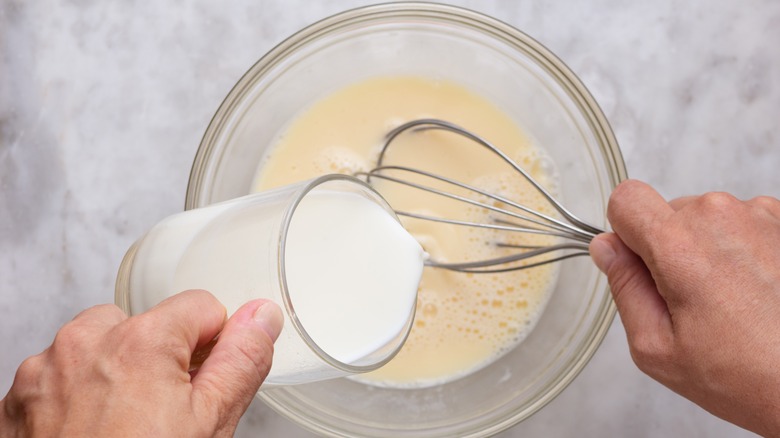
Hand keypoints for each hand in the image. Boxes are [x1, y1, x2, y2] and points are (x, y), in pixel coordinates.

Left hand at [0, 289, 282, 436]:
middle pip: (146, 325)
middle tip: (166, 413)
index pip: (201, 307)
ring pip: (100, 347)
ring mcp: (45, 371)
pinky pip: (62, 376)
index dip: (213, 347)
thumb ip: (242, 360)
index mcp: (140, 340)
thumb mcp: (210, 421)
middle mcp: (85, 343)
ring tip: (127, 426)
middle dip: (161, 359)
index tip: (203, 383)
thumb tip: (261, 318)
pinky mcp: (20, 399)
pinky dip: (79, 395)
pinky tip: (94, 432)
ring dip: (117, 373)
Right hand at [589, 180, 779, 435]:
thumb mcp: (657, 347)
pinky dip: (741, 250)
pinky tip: (755, 291)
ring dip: (707, 249)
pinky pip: (741, 224)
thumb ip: (624, 287)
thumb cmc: (747, 374)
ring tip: (731, 301)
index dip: (624, 231)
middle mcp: (720, 216)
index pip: (626, 198)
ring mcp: (760, 215)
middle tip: (691, 302)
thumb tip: (607, 249)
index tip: (638, 263)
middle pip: (667, 212)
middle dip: (667, 249)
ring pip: (705, 219)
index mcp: (679, 245)